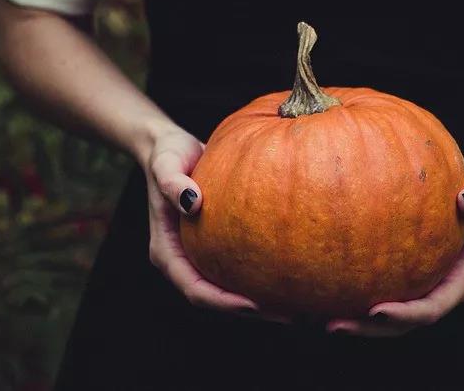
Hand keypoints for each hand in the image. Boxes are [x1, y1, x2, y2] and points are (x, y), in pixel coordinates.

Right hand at [143, 127, 287, 322]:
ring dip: (260, 302)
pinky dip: (262, 276)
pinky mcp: (216, 246)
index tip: (254, 304)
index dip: (223, 303)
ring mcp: (200, 256)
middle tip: (289, 315)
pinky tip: (292, 275)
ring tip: (298, 305)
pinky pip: (240, 268)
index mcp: (167, 253)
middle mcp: (183, 261)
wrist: (170, 148)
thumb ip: (173, 183)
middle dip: (250, 311)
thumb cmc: (167, 155)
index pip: (195, 290)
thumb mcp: (166, 164)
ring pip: (229, 289)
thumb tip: (192, 202)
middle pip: (216, 299)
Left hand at [325, 173, 463, 336]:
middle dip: (368, 329)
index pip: (430, 309)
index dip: (405, 316)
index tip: (377, 311)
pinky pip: (373, 292)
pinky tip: (317, 289)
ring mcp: (416, 291)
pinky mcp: (399, 282)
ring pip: (383, 318)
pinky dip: (348, 295)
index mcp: (457, 284)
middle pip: (400, 325)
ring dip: (353, 321)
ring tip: (317, 317)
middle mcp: (435, 294)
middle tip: (334, 325)